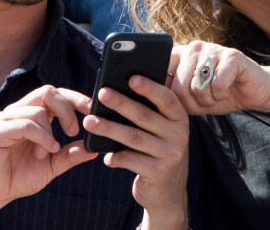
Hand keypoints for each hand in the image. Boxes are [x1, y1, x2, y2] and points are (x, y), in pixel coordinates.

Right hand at [0, 86, 96, 210]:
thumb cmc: (17, 177)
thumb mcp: (51, 166)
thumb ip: (70, 155)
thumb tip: (94, 148)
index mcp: (33, 114)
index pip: (56, 94)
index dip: (75, 98)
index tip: (93, 109)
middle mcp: (19, 110)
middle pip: (48, 91)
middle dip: (67, 108)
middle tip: (74, 130)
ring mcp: (6, 118)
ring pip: (38, 108)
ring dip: (50, 131)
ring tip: (50, 151)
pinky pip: (25, 124)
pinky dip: (41, 136)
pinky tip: (45, 151)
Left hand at [83, 77, 188, 228]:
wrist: (168, 192)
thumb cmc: (157, 149)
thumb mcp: (162, 129)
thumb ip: (150, 111)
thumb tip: (119, 89)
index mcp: (179, 118)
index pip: (166, 98)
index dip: (149, 87)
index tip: (131, 78)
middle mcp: (179, 135)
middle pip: (145, 116)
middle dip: (121, 103)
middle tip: (101, 93)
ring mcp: (171, 155)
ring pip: (134, 137)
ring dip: (109, 128)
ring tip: (89, 121)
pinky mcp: (159, 173)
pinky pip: (132, 161)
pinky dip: (116, 157)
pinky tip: (104, 155)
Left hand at [168, 41, 269, 114]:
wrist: (255, 90)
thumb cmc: (220, 93)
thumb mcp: (193, 96)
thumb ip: (174, 92)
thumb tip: (153, 93)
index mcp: (182, 54)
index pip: (162, 70)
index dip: (168, 93)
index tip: (178, 102)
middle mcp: (195, 47)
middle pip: (179, 86)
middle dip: (192, 105)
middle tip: (204, 104)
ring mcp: (213, 49)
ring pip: (198, 86)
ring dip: (208, 100)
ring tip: (216, 95)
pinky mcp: (232, 56)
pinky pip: (218, 84)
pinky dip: (222, 95)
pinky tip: (228, 89)